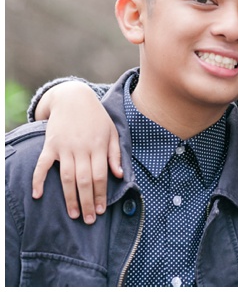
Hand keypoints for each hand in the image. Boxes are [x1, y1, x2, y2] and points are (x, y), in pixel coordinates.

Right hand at [31, 81, 121, 223]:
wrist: (73, 98)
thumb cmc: (96, 117)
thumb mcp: (111, 131)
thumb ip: (115, 154)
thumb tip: (119, 175)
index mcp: (99, 146)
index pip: (100, 176)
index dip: (101, 194)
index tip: (101, 210)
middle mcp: (82, 148)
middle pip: (84, 180)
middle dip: (87, 202)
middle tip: (88, 220)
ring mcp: (64, 147)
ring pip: (66, 177)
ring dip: (69, 197)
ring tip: (73, 214)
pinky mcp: (50, 145)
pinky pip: (42, 165)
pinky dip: (38, 180)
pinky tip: (37, 195)